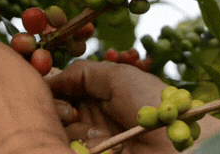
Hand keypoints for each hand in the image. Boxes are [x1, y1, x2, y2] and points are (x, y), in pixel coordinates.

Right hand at [47, 60, 219, 153]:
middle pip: (52, 107)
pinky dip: (75, 144)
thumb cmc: (153, 105)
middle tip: (70, 111)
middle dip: (54, 106)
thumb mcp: (118, 76)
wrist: (178, 145)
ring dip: (66, 126)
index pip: (59, 85)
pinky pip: (67, 147)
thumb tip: (47, 78)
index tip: (41, 83)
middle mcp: (89, 113)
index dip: (48, 84)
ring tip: (88, 130)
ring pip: (56, 129)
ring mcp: (89, 138)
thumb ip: (81, 73)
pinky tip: (96, 144)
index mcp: (96, 90)